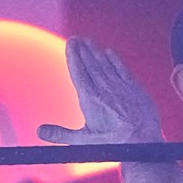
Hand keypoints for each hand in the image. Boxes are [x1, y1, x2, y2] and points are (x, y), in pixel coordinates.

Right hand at [39, 38, 162, 144]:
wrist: (143, 142)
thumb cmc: (114, 144)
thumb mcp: (84, 141)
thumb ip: (61, 134)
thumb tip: (39, 131)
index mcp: (90, 99)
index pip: (78, 71)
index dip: (73, 56)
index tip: (70, 43)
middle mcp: (104, 89)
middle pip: (91, 64)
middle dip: (83, 49)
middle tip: (76, 38)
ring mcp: (121, 87)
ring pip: (106, 64)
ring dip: (96, 51)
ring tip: (89, 41)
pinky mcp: (135, 88)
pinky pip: (122, 69)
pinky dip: (115, 59)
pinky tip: (109, 52)